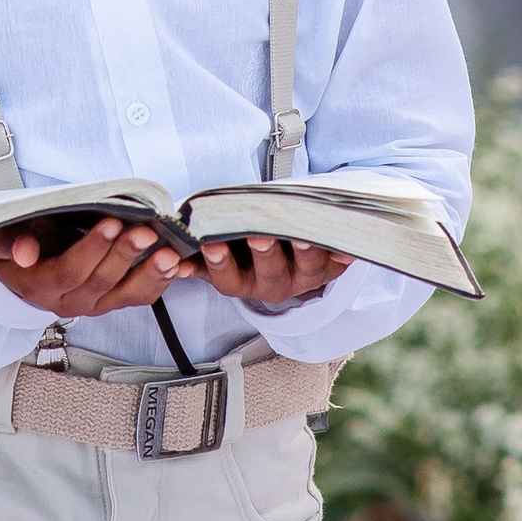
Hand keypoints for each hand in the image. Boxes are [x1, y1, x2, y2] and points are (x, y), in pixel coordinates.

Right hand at [0, 216, 198, 320]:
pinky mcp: (112, 302)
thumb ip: (12, 244)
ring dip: (150, 274)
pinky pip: (139, 298)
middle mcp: (70, 301)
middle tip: (146, 232)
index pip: (70, 270)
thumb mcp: (2, 243)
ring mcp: (94, 305)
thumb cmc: (17, 251)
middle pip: (102, 281)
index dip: (92, 249)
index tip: (111, 223)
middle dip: (126, 255)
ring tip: (170, 256)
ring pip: (125, 295)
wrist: (24, 277)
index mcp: (42, 285)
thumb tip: (24, 253)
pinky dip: (161, 283)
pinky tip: (176, 266)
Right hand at [196, 234, 351, 313]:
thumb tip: (173, 259)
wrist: (284, 236)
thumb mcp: (220, 249)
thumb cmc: (243, 239)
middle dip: (264, 255)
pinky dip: (344, 255)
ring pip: (305, 269)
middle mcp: (274, 285)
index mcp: (242, 282)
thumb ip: (198, 254)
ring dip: (304, 253)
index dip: (220, 264)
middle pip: (270, 275)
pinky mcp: (330, 267)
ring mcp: (304, 276)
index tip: (211, 244)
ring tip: (300, 236)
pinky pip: (339, 263)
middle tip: (259, 235)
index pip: (228, 279)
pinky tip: (348, 248)